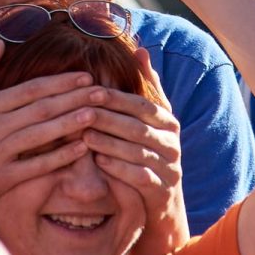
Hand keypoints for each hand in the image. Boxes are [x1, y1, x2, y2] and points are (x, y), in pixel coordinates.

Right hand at [0, 41, 109, 208]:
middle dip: (74, 99)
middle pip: (40, 110)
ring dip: (71, 124)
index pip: (28, 90)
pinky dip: (60, 157)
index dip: (59, 82)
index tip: (85, 76)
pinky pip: (36, 167)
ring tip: (97, 114)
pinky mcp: (1, 180)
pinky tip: (81, 148)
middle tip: (102, 91)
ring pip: (41, 136)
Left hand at [81, 49, 188, 254]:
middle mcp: (173, 143)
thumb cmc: (147, 153)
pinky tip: (98, 161)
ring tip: (84, 135)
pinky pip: (140, 177)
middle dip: (110, 118)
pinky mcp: (162, 191)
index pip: (144, 105)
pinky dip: (119, 168)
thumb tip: (140, 50)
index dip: (118, 98)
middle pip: (139, 126)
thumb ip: (146, 88)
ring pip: (139, 151)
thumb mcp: (150, 121)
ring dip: (110, 142)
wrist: (161, 205)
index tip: (91, 90)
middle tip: (82, 111)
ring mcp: (170, 168)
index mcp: (169, 122)